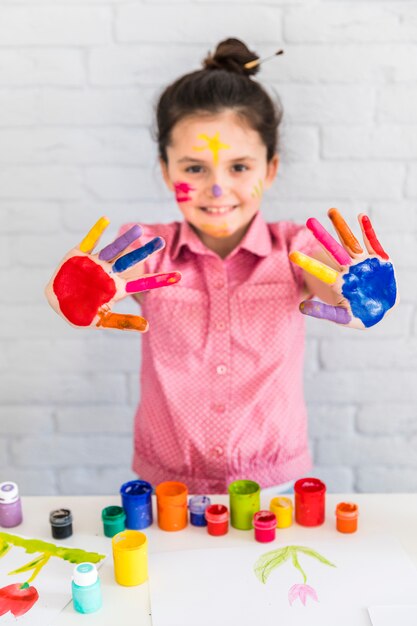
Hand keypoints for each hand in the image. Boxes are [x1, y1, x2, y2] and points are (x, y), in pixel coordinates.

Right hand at [45, 217, 180, 331]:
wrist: (58, 302)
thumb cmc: (81, 313)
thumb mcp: (102, 320)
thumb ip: (124, 322)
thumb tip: (148, 327)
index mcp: (117, 288)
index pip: (142, 283)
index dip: (160, 280)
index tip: (179, 276)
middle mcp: (109, 272)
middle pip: (130, 261)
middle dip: (144, 253)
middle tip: (161, 242)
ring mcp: (95, 263)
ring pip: (113, 249)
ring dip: (124, 240)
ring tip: (137, 230)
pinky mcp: (79, 255)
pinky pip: (89, 241)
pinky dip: (96, 231)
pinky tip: (106, 220)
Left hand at [289, 209, 397, 328]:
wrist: (383, 309)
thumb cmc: (361, 315)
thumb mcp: (342, 317)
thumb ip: (324, 312)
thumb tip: (300, 307)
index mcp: (338, 281)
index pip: (320, 271)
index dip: (308, 263)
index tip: (292, 255)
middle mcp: (348, 268)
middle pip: (334, 250)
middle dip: (323, 236)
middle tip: (310, 221)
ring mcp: (363, 262)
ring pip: (351, 242)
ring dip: (342, 227)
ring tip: (331, 211)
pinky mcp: (379, 260)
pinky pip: (373, 243)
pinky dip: (368, 231)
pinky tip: (361, 217)